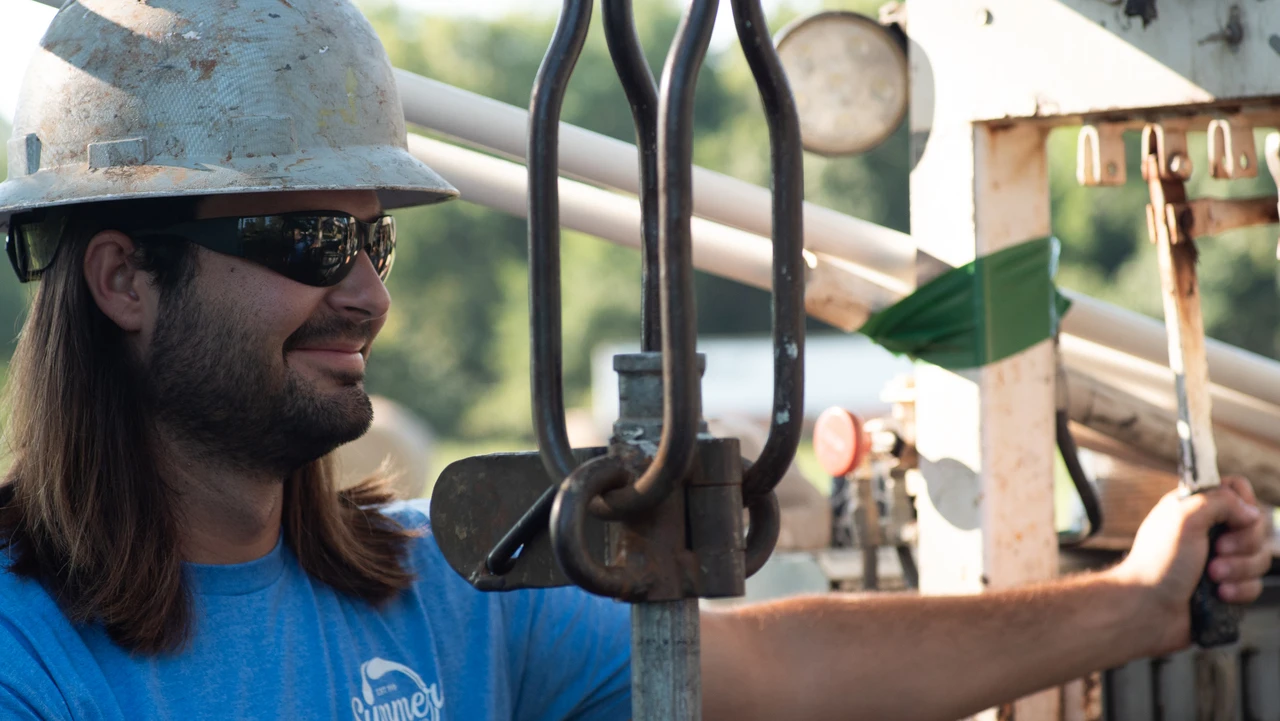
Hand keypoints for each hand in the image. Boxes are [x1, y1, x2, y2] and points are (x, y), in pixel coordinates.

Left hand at [1109, 476, 1270, 655]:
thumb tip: (1250, 510)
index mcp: (1196, 508)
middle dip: (1242, 543)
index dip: (1242, 503)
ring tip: (1212, 575)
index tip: (1232, 519)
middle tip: (1216, 551)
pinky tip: (1219, 593)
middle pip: (1256, 525)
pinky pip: (1254, 584)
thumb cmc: (1157, 564)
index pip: (1236, 490)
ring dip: (1238, 568)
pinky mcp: (1227, 586)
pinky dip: (1239, 590)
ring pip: (1260, 557)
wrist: (1148, 609)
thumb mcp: (1183, 518)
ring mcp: (1221, 560)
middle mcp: (1210, 531)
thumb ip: (1219, 501)